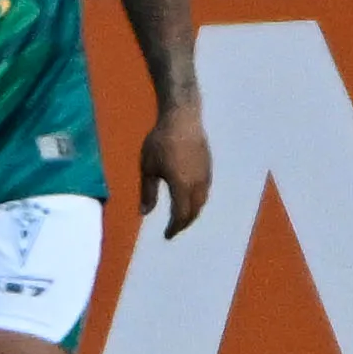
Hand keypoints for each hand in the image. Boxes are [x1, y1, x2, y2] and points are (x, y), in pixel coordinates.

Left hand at [139, 104, 212, 238]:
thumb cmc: (160, 142)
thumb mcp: (148, 168)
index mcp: (182, 186)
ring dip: (192, 212)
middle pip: (194, 211)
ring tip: (181, 217)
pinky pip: (205, 191)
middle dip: (184, 223)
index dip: (174, 228)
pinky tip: (189, 198)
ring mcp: (205, 175)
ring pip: (202, 202)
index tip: (167, 236)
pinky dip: (197, 201)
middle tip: (174, 229)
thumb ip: (147, 192)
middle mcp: (198, 184)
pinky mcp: (208, 167)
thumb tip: (144, 213)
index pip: (181, 216)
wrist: (182, 118)